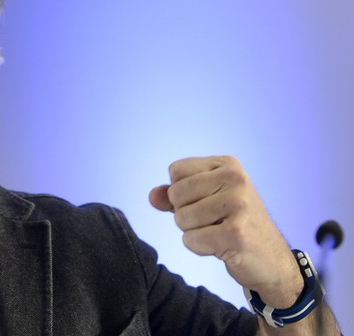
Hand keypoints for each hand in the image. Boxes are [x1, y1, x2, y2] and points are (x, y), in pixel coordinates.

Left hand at [149, 156, 300, 307]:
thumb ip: (174, 196)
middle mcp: (235, 178)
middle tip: (213, 222)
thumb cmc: (234, 225)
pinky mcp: (236, 232)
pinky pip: (190, 240)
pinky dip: (199, 248)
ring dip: (193, 232)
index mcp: (228, 165)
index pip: (176, 170)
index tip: (207, 202)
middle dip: (185, 213)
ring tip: (218, 233)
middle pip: (176, 194)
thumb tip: (153, 196)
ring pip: (181, 218)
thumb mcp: (204, 202)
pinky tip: (222, 247)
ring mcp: (238, 204)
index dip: (181, 192)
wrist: (271, 260)